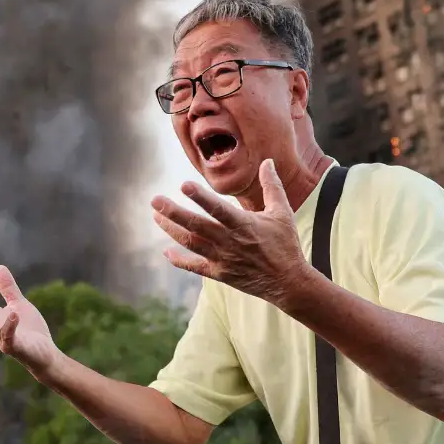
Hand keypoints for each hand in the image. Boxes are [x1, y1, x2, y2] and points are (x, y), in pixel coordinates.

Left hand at [151, 159, 307, 305]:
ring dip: (171, 230)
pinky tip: (166, 252)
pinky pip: (195, 267)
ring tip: (155, 216)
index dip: (201, 197)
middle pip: (196, 226)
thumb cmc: (285, 244)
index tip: (183, 185)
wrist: (288, 282)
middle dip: (174, 213)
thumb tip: (267, 161)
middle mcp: (229, 242)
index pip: (218, 209)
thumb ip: (272, 185)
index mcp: (244, 225)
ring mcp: (222, 259)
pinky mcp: (220, 274)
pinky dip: (179, 261)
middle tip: (155, 200)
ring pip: (191, 243)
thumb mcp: (282, 212)